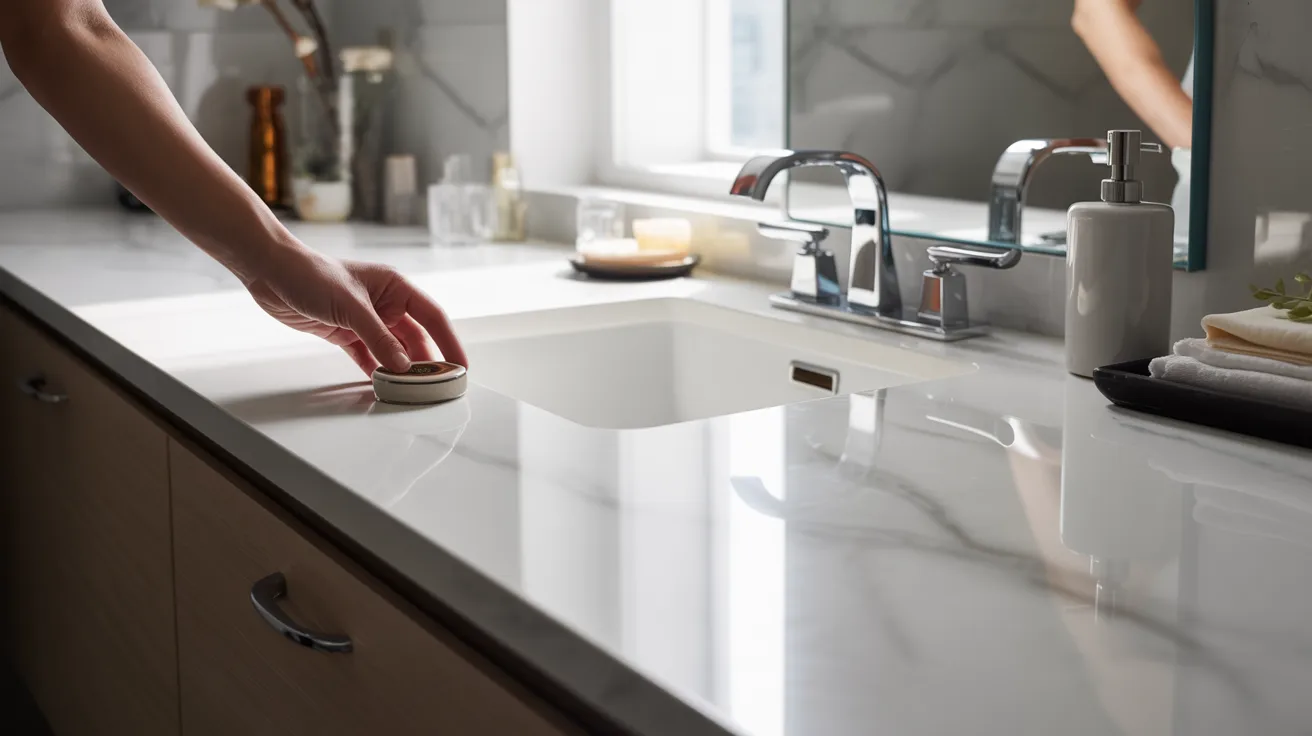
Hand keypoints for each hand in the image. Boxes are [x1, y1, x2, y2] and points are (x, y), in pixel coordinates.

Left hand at [243, 244, 467, 375]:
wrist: (270, 272)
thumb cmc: (310, 274)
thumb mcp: (350, 306)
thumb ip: (378, 337)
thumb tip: (402, 365)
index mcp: (395, 287)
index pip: (432, 317)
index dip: (450, 342)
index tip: (460, 365)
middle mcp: (385, 303)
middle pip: (415, 338)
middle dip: (426, 362)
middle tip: (436, 386)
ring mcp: (366, 319)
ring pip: (392, 350)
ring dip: (400, 369)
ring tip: (411, 390)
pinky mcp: (345, 332)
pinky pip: (368, 356)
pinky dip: (375, 371)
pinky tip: (383, 385)